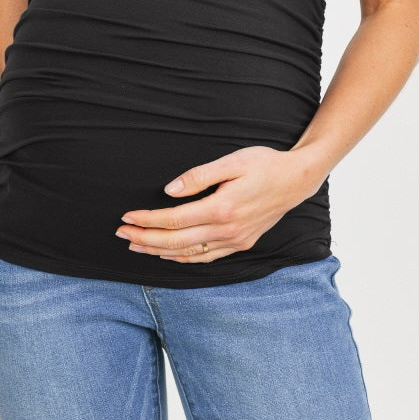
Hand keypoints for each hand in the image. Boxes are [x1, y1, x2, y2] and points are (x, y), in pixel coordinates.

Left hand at [115, 146, 324, 263]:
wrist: (297, 180)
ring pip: (189, 254)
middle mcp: (227, 230)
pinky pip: (206, 257)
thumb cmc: (264, 164)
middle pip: (176, 241)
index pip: (174, 219)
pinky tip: (169, 254)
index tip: (127, 217)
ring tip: (136, 246)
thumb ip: (199, 176)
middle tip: (121, 234)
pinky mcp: (241, 243)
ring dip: (159, 251)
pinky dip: (184, 258)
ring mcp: (235, 240)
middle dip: (145, 239)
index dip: (147, 220)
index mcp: (222, 208)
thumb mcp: (232, 161)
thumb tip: (169, 190)